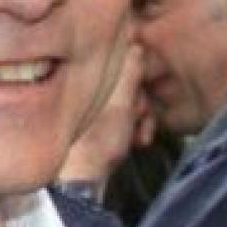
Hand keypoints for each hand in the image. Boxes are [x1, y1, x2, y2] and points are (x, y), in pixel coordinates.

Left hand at [60, 44, 154, 182]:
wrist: (83, 182)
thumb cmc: (97, 144)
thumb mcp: (120, 104)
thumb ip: (128, 73)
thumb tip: (135, 44)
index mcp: (89, 76)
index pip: (119, 55)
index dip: (137, 67)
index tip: (143, 83)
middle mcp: (88, 87)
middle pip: (126, 77)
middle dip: (140, 96)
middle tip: (138, 115)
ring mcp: (93, 104)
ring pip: (129, 97)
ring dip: (140, 114)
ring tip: (138, 132)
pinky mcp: (98, 121)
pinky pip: (124, 114)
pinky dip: (134, 125)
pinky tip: (138, 140)